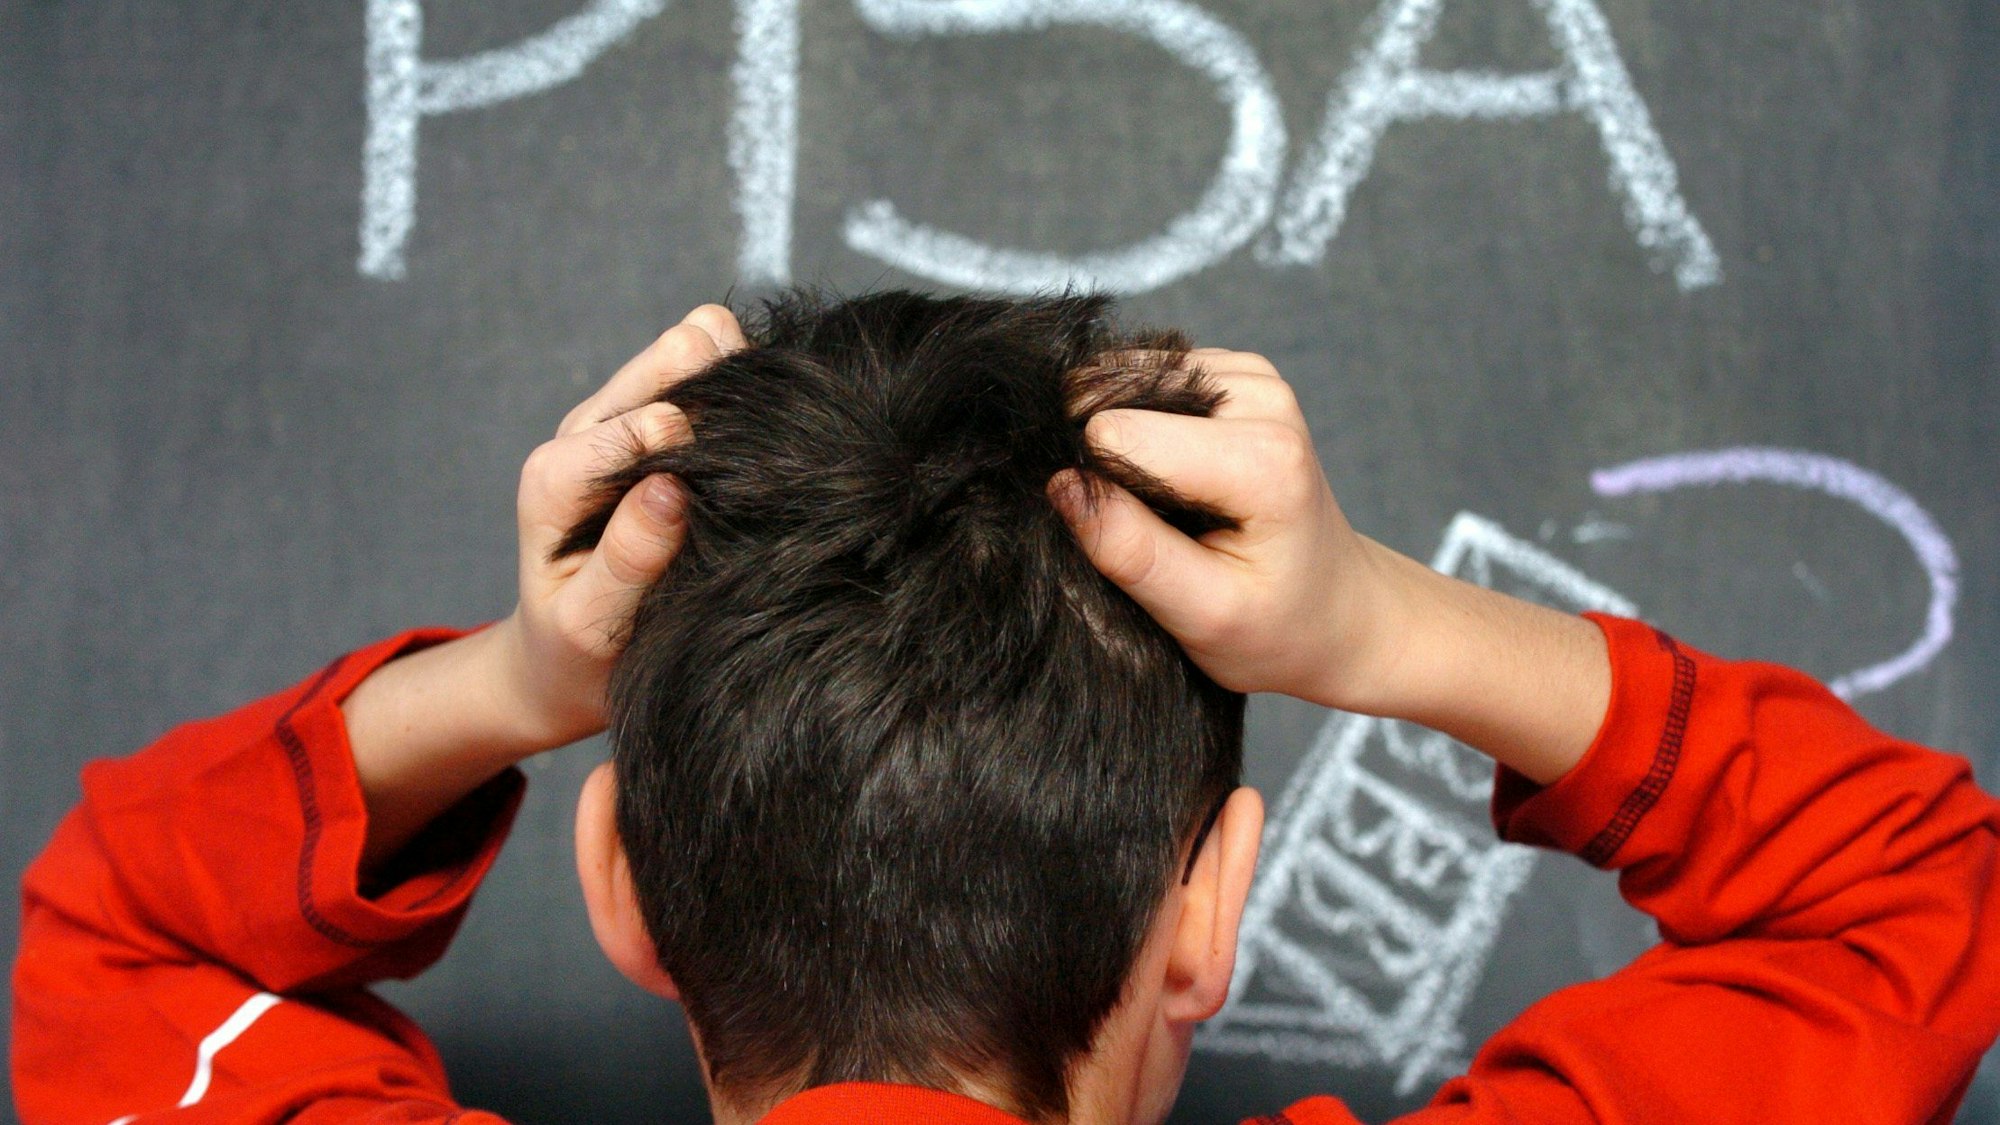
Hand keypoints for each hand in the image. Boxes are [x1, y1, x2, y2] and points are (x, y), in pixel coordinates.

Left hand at [492, 304, 746, 747]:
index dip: (709, 446)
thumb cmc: (577, 653)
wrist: (561, 662)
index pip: (649, 421)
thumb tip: (670, 487)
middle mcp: (586, 431)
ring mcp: (622, 420)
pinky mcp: (655, 423)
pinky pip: (711, 371)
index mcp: (560, 475)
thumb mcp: (593, 626)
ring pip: (699, 347)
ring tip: (765, 458)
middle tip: (763, 466)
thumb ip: (628, 559)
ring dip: (738, 393)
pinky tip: (761, 450)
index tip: (747, 493)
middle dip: (728, 397)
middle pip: (678, 354)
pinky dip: (744, 399)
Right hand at [1052, 347, 1608, 782]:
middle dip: (1104, 462)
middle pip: (1116, 399)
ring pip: (1123, 383)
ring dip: (1119, 443)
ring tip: (1160, 508)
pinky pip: (1144, 382)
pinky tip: (1164, 478)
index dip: (1094, 488)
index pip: (1116, 436)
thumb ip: (1132, 552)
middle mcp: (1260, 398)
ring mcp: (1250, 377)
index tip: (1120, 539)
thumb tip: (1062, 486)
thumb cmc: (1278, 627)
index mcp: (1261, 459)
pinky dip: (1137, 428)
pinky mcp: (1233, 373)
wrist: (1341, 611)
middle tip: (1147, 528)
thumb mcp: (1203, 616)